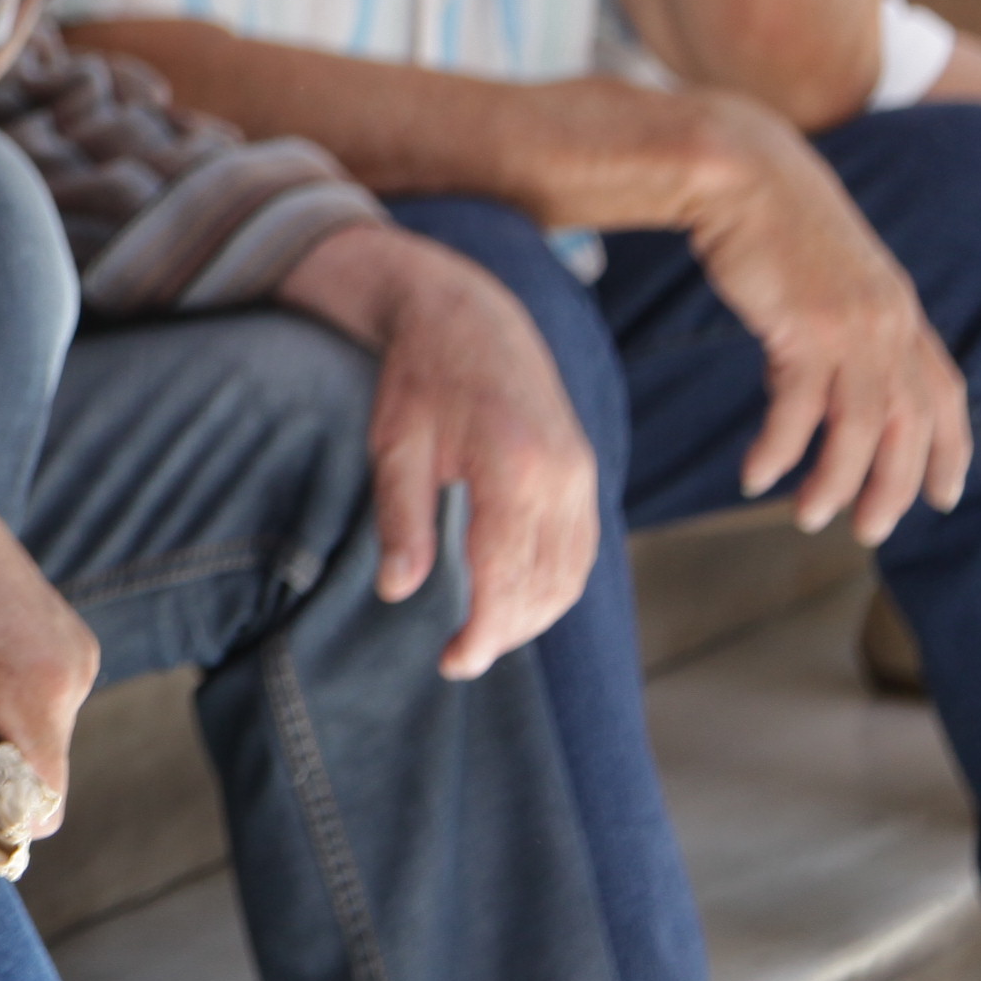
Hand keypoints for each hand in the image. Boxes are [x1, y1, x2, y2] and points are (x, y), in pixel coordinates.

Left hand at [279, 220, 596, 675]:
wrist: (470, 316)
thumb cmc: (420, 378)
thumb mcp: (394, 445)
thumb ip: (400, 520)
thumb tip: (398, 592)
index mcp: (510, 467)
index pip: (506, 576)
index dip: (484, 631)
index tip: (453, 663)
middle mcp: (560, 475)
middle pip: (546, 585)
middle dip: (507, 633)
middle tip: (461, 659)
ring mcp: (581, 473)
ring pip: (572, 573)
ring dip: (535, 616)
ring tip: (485, 636)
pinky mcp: (585, 472)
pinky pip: (583, 548)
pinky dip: (556, 585)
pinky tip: (518, 601)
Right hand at [679, 95, 973, 540]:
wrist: (738, 167)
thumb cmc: (769, 214)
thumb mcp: (827, 265)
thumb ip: (849, 307)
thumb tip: (836, 350)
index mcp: (901, 308)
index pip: (945, 393)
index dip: (949, 449)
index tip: (942, 496)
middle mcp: (890, 322)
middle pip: (911, 426)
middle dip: (895, 487)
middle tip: (870, 531)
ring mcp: (850, 326)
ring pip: (860, 429)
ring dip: (836, 482)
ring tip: (811, 517)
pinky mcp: (802, 327)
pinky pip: (796, 410)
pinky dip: (780, 451)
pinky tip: (757, 477)